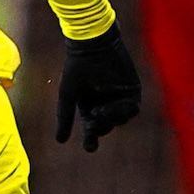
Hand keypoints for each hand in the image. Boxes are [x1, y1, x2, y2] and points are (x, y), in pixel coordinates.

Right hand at [53, 25, 142, 151]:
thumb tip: (60, 141)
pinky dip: (122, 111)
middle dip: (100, 128)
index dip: (92, 140)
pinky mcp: (133, 90)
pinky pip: (132, 108)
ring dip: (111, 120)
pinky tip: (110, 106)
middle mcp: (106, 103)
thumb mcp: (68, 95)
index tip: (90, 148)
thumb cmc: (77, 68)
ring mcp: (121, 97)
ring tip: (99, 111)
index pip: (93, 129)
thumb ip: (65, 117)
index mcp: (90, 106)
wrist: (91, 45)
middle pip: (107, 126)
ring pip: (121, 120)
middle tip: (92, 123)